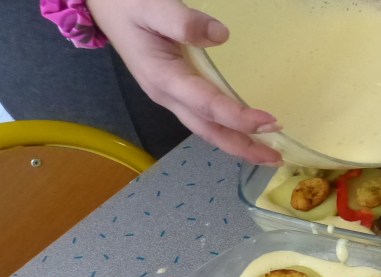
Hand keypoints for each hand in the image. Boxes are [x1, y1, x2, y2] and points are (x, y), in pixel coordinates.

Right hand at [86, 0, 282, 164]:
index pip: (207, 105)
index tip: (269, 121)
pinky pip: (205, 117)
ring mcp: (171, 95)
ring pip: (207, 128)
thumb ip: (182, 21)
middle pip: (209, 130)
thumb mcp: (152, 6)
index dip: (238, 117)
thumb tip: (219, 35)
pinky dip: (228, 129)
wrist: (104, 6)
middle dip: (243, 147)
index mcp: (163, 78)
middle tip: (276, 157)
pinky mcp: (176, 91)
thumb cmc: (128, 5)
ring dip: (238, 143)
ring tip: (268, 152)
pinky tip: (246, 131)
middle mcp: (168, 95)